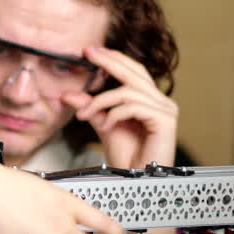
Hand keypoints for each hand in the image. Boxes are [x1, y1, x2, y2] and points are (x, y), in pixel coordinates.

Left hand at [62, 46, 177, 169]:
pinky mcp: (165, 121)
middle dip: (109, 61)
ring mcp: (165, 110)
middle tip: (88, 53)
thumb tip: (68, 94)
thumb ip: (90, 107)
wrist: (136, 181)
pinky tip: (107, 125)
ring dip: (101, 101)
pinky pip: (134, 106)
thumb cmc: (126, 157)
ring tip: (85, 114)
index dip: (114, 59)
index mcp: (150, 100)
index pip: (133, 71)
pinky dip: (115, 114)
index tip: (91, 51)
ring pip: (129, 91)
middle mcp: (161, 102)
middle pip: (135, 72)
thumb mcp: (104, 125)